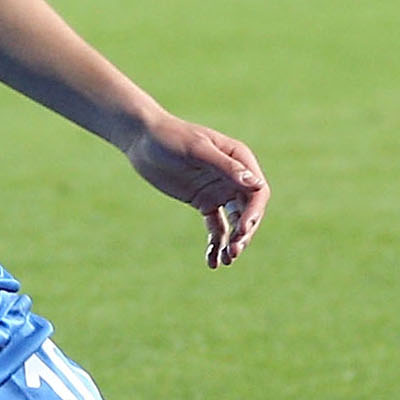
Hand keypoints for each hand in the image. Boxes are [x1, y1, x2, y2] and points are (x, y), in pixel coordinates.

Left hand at [125, 112, 269, 267]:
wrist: (142, 139)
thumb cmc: (170, 137)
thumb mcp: (197, 150)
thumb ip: (225, 167)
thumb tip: (255, 184)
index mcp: (239, 159)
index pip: (257, 192)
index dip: (254, 213)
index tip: (242, 231)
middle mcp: (234, 177)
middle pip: (249, 211)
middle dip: (244, 233)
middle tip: (233, 252)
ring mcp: (219, 191)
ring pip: (235, 223)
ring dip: (233, 242)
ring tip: (226, 260)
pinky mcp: (204, 202)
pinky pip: (216, 227)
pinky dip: (216, 244)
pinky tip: (212, 262)